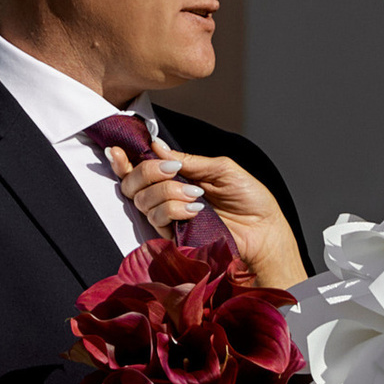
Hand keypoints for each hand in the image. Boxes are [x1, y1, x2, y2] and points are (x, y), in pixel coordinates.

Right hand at [119, 151, 305, 288]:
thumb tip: (156, 145)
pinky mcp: (174, 237)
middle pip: (133, 184)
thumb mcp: (221, 168)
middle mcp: (168, 197)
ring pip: (144, 201)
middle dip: (148, 172)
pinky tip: (195, 210)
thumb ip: (188, 159)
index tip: (118, 151)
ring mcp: (170, 218)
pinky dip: (174, 209)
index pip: (141, 168)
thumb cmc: (249, 199)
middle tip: (172, 170)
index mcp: (178, 177)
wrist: (265, 231)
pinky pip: (158, 219)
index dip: (124, 160)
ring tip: (196, 196)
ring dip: (168, 192)